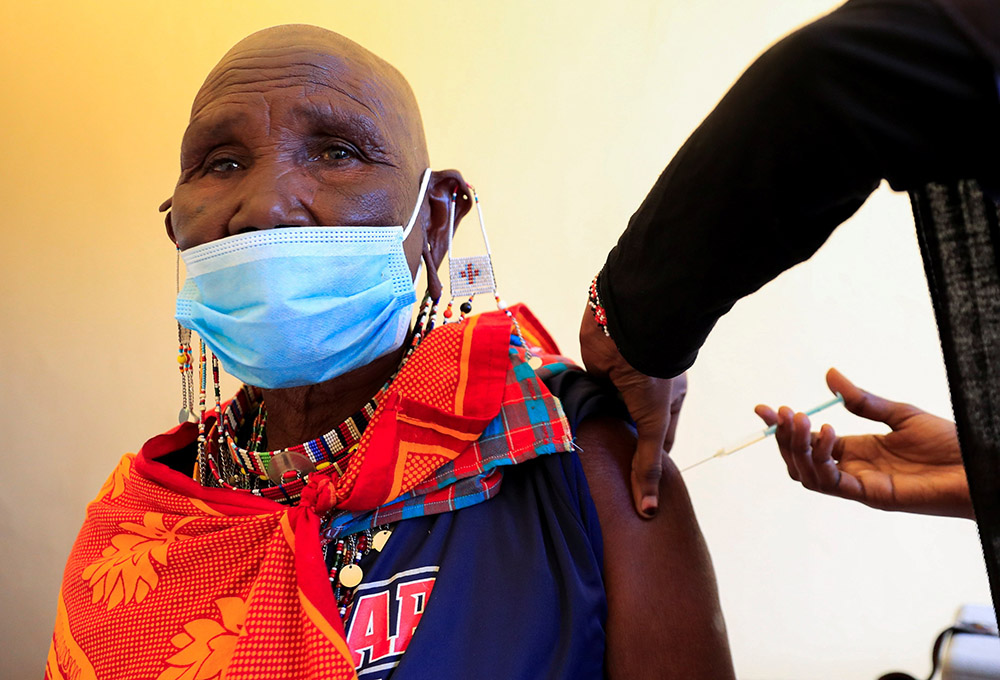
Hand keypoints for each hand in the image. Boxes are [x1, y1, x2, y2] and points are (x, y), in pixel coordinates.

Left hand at [580, 307, 687, 517]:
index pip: (659, 439)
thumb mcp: (653, 423)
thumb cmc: (652, 372)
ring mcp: (619, 381)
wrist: (626, 328)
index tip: (636, 487)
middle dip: (619, 446)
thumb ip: (647, 464)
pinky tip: (570, 430)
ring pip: (608, 413)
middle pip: (630, 427)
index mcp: (668, 399)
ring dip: (598, 428)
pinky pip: (588, 396)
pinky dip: (581, 410)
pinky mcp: (595, 372)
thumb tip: (648, 510)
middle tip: (606, 479)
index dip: (648, 461)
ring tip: (584, 461)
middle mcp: (643, 391)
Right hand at [755, 368, 971, 518]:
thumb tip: (830, 375)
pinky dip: (822, 460)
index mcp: (856, 451)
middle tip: (784, 412)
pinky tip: (827, 434)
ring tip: (801, 420)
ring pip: (808, 475)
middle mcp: (853, 469)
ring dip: (798, 448)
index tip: (762, 409)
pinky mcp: (873, 495)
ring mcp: (860, 485)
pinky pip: (834, 483)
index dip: (782, 428)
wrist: (979, 467)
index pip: (807, 441)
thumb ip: (862, 400)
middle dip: (784, 438)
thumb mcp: (899, 413)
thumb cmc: (949, 444)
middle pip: (799, 462)